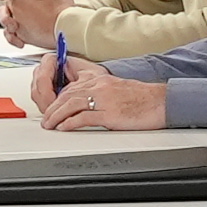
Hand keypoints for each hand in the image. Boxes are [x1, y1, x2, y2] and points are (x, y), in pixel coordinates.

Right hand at [0, 0, 71, 47]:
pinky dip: (13, 39)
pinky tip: (21, 42)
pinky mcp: (22, 33)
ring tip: (15, 29)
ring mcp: (20, 21)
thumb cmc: (63, 8)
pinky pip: (12, 36)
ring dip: (8, 27)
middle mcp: (21, 7)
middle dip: (5, 16)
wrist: (69, 25)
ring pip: (6, 23)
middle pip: (5, 10)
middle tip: (12, 22)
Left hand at [29, 63, 171, 132]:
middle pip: (67, 94)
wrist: (161, 102)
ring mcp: (104, 99)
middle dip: (52, 107)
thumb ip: (98, 91)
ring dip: (56, 115)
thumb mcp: (116, 88)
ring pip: (71, 104)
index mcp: (100, 79)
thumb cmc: (141, 98)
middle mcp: (99, 86)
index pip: (70, 85)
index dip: (56, 96)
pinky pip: (84, 117)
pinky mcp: (110, 113)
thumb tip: (82, 103)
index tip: (50, 105)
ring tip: (49, 125)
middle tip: (45, 119)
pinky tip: (63, 128)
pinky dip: (70, 123)